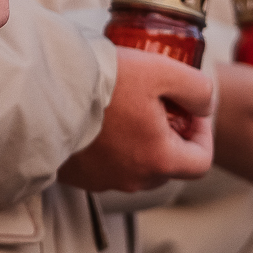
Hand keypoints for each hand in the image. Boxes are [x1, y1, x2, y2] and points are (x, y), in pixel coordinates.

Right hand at [58, 47, 215, 192]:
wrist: (48, 90)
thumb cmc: (107, 82)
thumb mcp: (163, 71)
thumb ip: (198, 89)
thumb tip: (204, 106)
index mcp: (159, 160)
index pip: (201, 162)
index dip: (204, 134)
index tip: (191, 108)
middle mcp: (133, 179)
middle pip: (168, 166)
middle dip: (171, 136)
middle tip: (159, 103)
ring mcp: (103, 181)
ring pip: (136, 166)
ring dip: (140, 142)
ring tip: (128, 107)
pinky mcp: (78, 176)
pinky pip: (106, 165)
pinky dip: (111, 147)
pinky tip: (100, 118)